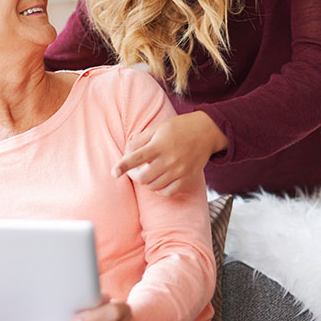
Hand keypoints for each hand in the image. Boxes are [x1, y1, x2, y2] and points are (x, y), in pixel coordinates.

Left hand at [111, 111, 226, 195]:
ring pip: (154, 186)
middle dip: (135, 175)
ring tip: (149, 171)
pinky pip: (168, 192)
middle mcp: (169, 159)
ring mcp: (179, 171)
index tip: (113, 172)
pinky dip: (159, 189)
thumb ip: (139, 140)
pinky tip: (159, 181)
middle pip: (143, 178)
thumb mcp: (157, 128)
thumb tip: (125, 154)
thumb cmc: (178, 128)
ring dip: (147, 182)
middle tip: (135, 169)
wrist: (206, 131)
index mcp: (159, 145)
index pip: (136, 158)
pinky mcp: (187, 178)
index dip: (123, 166)